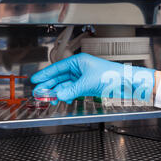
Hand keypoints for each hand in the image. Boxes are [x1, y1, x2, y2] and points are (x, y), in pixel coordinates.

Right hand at [31, 53, 154, 103]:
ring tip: (50, 98)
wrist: (125, 82)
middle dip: (49, 85)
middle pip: (60, 77)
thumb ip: (72, 90)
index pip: (57, 68)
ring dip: (58, 92)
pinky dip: (68, 95)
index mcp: (78, 62)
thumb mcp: (88, 83)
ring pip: (66, 85)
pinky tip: (65, 99)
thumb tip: (59, 95)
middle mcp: (80, 68)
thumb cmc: (111, 75)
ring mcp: (83, 78)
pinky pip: (73, 90)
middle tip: (39, 93)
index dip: (45, 74)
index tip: (35, 79)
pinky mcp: (88, 86)